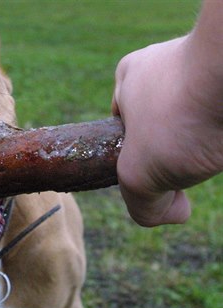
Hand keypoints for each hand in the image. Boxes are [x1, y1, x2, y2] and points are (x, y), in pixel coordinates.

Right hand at [112, 22, 222, 225]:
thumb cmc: (181, 117)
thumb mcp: (138, 176)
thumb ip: (142, 205)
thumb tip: (175, 213)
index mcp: (130, 76)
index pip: (124, 127)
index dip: (137, 156)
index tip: (156, 169)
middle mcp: (168, 63)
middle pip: (167, 124)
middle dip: (178, 151)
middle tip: (188, 158)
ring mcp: (210, 64)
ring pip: (203, 119)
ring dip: (208, 143)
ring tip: (215, 145)